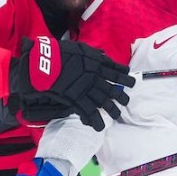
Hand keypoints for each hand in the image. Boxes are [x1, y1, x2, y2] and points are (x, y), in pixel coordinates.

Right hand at [9, 36, 134, 130]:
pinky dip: (95, 121)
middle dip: (121, 96)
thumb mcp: (80, 48)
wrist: (46, 62)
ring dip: (113, 110)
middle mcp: (96, 78)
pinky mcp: (77, 100)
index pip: (116, 71)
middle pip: (114, 89)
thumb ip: (93, 54)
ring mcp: (88, 90)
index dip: (124, 76)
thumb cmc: (60, 52)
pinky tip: (99, 127)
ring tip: (116, 116)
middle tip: (126, 101)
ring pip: (105, 103)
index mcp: (98, 64)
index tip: (130, 80)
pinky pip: (89, 112)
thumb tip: (103, 55)